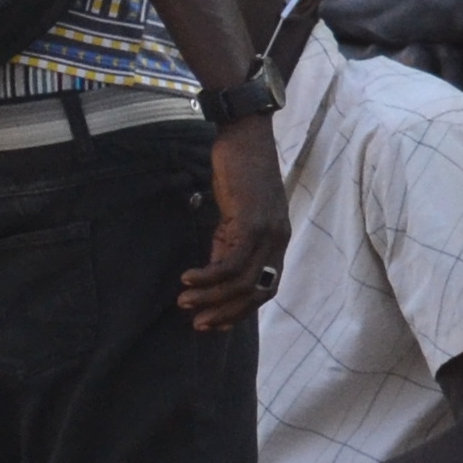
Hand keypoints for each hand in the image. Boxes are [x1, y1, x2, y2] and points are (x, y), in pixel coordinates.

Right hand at [178, 116, 288, 330]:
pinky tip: (187, 278)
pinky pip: (231, 262)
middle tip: (197, 323)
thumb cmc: (238, 175)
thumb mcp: (234, 217)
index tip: (214, 324)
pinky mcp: (253, 222)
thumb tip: (212, 278)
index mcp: (277, 242)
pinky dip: (208, 276)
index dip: (241, 310)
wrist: (245, 139)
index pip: (266, 287)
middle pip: (258, 292)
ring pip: (243, 282)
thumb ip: (227, 245)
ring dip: (211, 298)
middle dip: (226, 313)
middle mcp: (278, 241)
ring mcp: (269, 233)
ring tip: (184, 303)